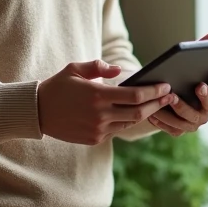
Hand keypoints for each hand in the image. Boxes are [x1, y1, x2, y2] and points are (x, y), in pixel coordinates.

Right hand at [38, 60, 177, 144]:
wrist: (36, 112)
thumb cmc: (58, 86)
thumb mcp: (75, 69)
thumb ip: (99, 67)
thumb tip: (119, 71)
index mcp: (97, 95)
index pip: (135, 96)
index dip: (154, 92)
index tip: (166, 86)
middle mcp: (100, 115)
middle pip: (138, 112)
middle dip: (157, 104)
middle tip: (170, 97)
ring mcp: (97, 130)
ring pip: (129, 123)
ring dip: (144, 114)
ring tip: (157, 105)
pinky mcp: (94, 139)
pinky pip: (116, 130)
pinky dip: (125, 121)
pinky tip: (135, 113)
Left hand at [148, 32, 207, 136]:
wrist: (157, 92)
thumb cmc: (178, 73)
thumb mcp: (187, 59)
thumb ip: (201, 47)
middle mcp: (207, 108)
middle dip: (206, 96)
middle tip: (198, 86)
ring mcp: (194, 120)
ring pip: (192, 119)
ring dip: (182, 109)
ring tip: (171, 97)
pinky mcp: (179, 129)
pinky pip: (175, 128)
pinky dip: (165, 120)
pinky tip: (155, 112)